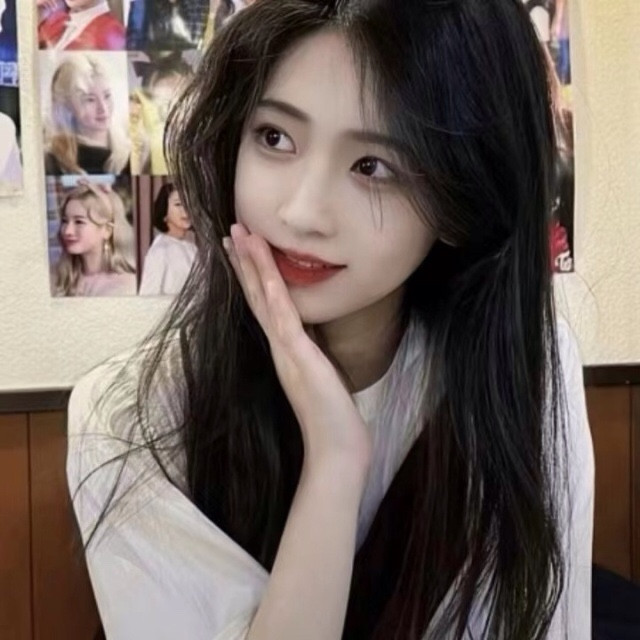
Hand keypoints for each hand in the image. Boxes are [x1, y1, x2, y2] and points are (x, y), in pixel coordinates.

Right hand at [224, 224, 371, 479]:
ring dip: (253, 266)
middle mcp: (280, 345)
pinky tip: (266, 270)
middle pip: (257, 295)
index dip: (252, 275)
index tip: (243, 249)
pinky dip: (273, 292)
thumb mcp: (320, 375)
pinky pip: (284, 317)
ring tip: (240, 235)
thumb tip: (310, 340)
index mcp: (285, 348)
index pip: (264, 304)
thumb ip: (310, 355)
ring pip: (264, 299)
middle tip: (231, 230)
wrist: (336, 449)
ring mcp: (286, 350)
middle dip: (245, 261)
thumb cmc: (331, 417)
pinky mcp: (299, 356)